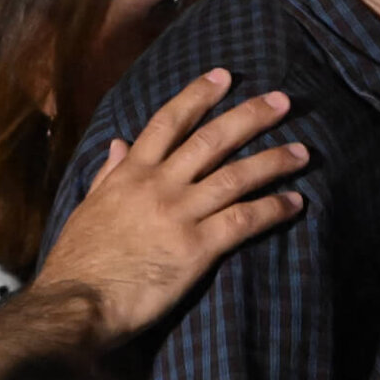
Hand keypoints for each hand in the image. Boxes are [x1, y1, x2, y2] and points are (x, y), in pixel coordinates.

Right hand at [39, 68, 307, 344]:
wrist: (76, 303)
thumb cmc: (77, 262)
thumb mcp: (87, 208)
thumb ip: (107, 174)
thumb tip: (119, 142)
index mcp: (129, 173)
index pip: (167, 122)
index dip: (198, 96)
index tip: (223, 76)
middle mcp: (158, 185)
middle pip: (211, 139)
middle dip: (250, 117)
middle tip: (283, 101)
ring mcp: (179, 214)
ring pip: (235, 176)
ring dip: (273, 161)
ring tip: (303, 152)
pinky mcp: (196, 248)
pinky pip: (243, 220)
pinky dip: (272, 209)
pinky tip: (294, 203)